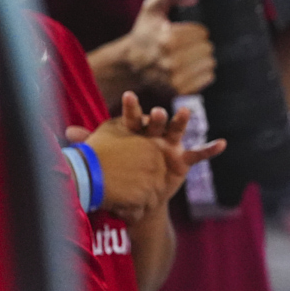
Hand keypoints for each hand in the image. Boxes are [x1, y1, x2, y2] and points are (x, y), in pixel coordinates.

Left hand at [69, 94, 223, 214]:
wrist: (137, 195)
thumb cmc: (121, 169)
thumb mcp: (106, 157)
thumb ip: (92, 143)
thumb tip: (67, 131)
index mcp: (135, 132)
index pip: (131, 117)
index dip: (130, 108)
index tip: (128, 96)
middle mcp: (154, 135)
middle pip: (155, 122)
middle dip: (156, 117)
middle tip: (155, 111)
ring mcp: (170, 146)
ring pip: (176, 131)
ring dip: (181, 122)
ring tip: (184, 111)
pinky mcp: (183, 160)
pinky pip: (199, 154)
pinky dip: (211, 149)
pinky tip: (222, 144)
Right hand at [122, 0, 214, 96]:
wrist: (131, 64)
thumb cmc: (145, 34)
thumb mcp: (152, 9)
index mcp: (167, 39)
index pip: (202, 32)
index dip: (196, 30)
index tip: (187, 33)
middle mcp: (171, 60)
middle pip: (207, 48)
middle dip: (201, 44)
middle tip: (189, 46)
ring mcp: (176, 78)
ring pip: (210, 63)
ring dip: (203, 59)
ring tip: (190, 56)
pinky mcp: (179, 90)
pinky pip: (207, 78)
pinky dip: (203, 73)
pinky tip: (191, 68)